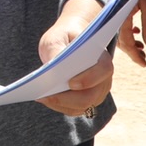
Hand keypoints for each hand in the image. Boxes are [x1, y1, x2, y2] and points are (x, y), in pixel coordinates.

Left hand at [37, 0, 113, 115]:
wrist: (69, 40)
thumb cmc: (64, 36)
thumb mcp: (56, 37)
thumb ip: (56, 49)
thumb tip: (53, 65)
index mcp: (102, 57)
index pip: (103, 70)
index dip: (89, 78)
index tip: (71, 83)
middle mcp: (104, 77)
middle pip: (91, 96)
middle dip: (68, 98)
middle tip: (46, 96)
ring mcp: (97, 91)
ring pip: (82, 106)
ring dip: (61, 104)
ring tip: (41, 97)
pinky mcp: (87, 100)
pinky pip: (75, 109)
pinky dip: (60, 106)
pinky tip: (45, 99)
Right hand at [117, 0, 145, 67]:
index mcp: (122, 16)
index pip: (126, 42)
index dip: (135, 55)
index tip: (143, 63)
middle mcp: (115, 16)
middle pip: (121, 41)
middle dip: (132, 52)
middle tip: (143, 59)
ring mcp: (115, 13)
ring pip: (119, 34)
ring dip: (130, 43)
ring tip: (141, 48)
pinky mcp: (117, 9)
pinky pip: (119, 26)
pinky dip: (128, 33)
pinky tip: (137, 32)